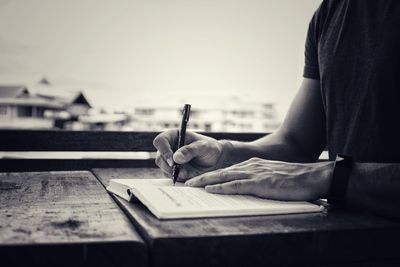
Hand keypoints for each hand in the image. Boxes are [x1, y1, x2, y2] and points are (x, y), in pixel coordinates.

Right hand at [153, 130, 227, 180]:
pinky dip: (179, 178)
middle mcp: (168, 147)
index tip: (173, 161)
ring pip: (164, 169)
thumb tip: (176, 157)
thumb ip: (191, 150)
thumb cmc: (210, 149)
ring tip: (190, 173)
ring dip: (175, 173)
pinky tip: (189, 175)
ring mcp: (169, 159)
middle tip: (183, 172)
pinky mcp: (172, 170)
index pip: (160, 141)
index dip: (163, 151)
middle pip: (160, 158)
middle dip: (170, 167)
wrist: (215, 160)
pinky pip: (170, 176)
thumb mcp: (204, 147)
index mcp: (173, 136)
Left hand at [185, 157, 334, 200]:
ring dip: (206, 181)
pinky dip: (221, 187)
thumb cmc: (294, 179)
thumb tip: (246, 187)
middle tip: (187, 182)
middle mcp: (250, 166)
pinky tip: (211, 189)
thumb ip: (257, 179)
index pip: (227, 170)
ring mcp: (254, 174)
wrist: (311, 176)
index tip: (199, 180)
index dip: (211, 175)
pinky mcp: (259, 183)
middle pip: (221, 171)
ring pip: (224, 176)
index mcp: (253, 165)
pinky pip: (236, 185)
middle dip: (202, 177)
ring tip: (191, 185)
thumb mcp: (271, 176)